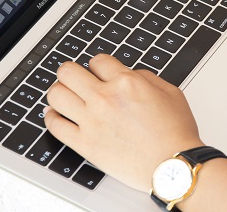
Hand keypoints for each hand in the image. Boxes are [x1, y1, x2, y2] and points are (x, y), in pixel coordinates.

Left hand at [44, 55, 202, 191]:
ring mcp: (92, 121)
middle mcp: (105, 99)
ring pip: (56, 95)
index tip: (98, 72)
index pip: (97, 61)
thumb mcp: (170, 92)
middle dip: (71, 72)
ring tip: (64, 96)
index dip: (98, 65)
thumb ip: (146, 77)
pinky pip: (55, 126)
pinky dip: (51, 118)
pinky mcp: (85, 144)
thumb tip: (129, 73)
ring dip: (59, 92)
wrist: (173, 166)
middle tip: (74, 78)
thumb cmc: (175, 133)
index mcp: (126, 83)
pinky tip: (55, 115)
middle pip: (68, 72)